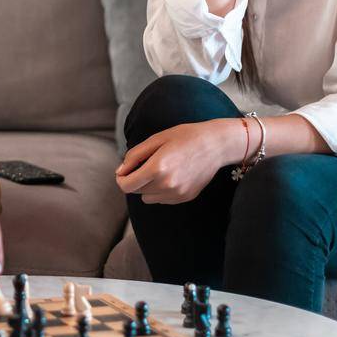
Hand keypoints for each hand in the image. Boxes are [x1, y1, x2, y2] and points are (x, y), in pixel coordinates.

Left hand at [115, 118, 241, 202]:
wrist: (216, 145)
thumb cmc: (185, 136)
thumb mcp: (156, 139)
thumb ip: (134, 156)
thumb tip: (120, 172)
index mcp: (157, 168)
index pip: (126, 185)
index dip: (121, 178)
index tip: (125, 170)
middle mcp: (166, 185)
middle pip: (136, 191)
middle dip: (135, 179)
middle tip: (144, 164)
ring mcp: (177, 193)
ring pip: (148, 198)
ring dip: (147, 187)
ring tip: (160, 169)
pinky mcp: (185, 197)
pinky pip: (162, 199)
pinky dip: (161, 190)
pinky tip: (172, 175)